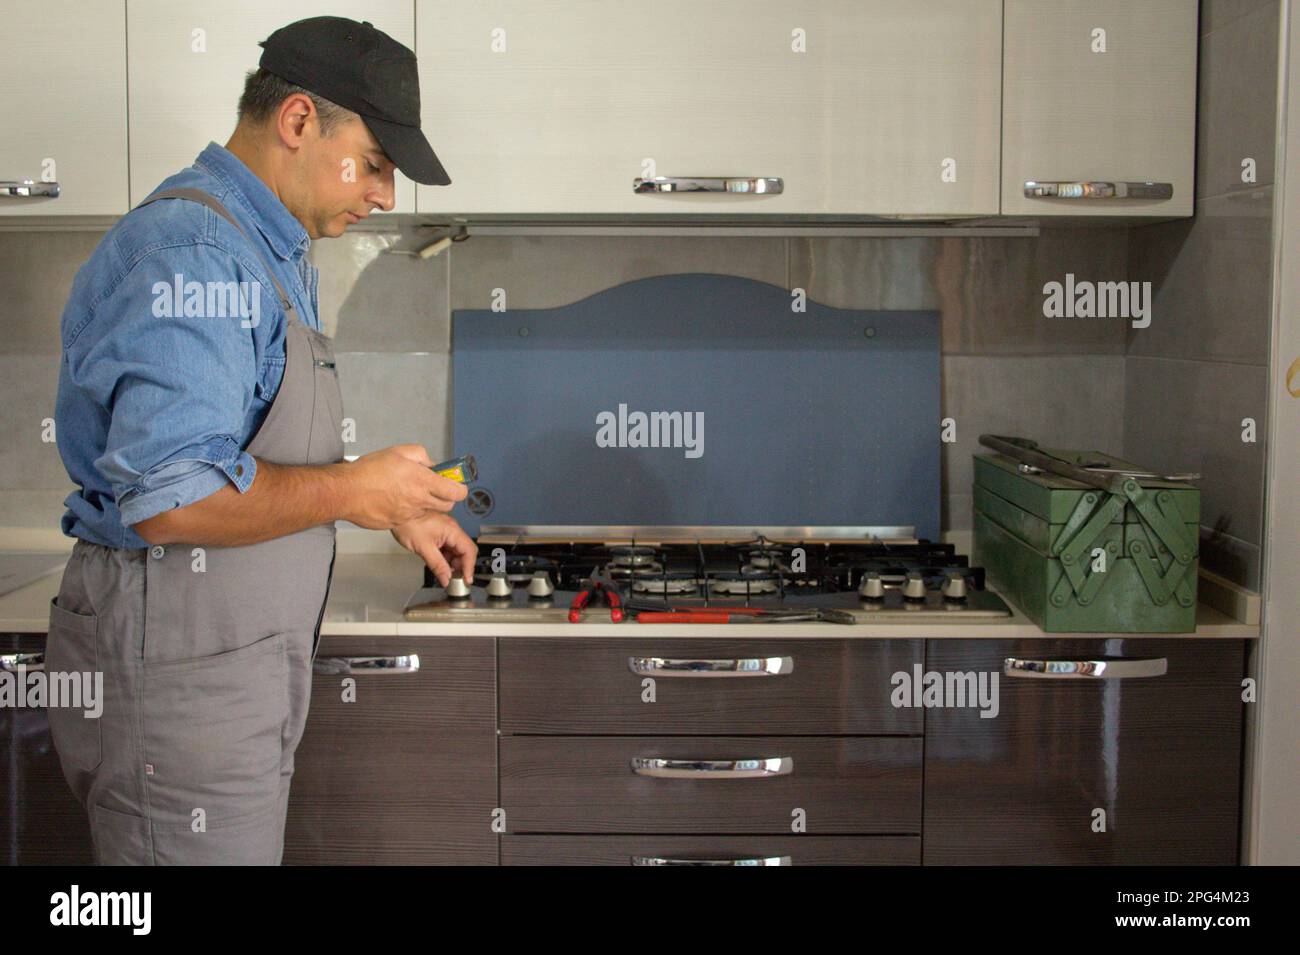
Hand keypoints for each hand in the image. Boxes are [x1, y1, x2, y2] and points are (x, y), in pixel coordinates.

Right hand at [343, 444, 467, 528]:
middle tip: (435, 488)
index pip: (457, 492)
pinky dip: (408, 511)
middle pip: (447, 506)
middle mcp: (420, 501)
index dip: (460, 489)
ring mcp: (409, 515)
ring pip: (427, 512)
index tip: (456, 485)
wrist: (346, 492)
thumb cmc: (369, 471)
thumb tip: (431, 465)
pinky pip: (410, 518)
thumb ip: (422, 456)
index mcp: (423, 482)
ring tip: (407, 491)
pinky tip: (394, 500)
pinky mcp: (397, 524)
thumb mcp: (399, 452)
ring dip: (425, 504)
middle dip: (446, 498)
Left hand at [391, 512, 477, 587]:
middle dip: (461, 566)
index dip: (469, 567)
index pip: (469, 551)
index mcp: (452, 530)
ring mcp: (446, 531)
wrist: (396, 514)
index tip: (466, 579)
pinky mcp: (440, 533)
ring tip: (443, 572)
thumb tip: (446, 579)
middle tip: (454, 578)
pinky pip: (448, 547)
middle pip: (465, 551)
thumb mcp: (424, 549)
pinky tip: (439, 564)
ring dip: (452, 563)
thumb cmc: (408, 524)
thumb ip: (437, 565)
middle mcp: (452, 529)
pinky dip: (446, 558)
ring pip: (457, 550)